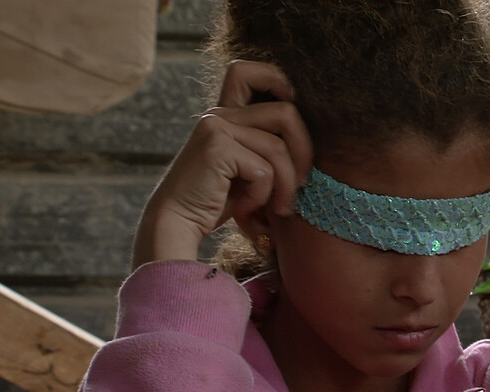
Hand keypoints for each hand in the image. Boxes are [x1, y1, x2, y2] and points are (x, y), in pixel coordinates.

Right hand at [132, 61, 312, 268]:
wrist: (176, 224)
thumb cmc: (216, 202)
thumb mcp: (246, 169)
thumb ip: (268, 148)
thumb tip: (313, 144)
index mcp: (224, 114)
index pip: (245, 70)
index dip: (277, 80)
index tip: (293, 108)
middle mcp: (218, 114)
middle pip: (286, 113)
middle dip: (304, 152)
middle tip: (301, 185)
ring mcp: (217, 127)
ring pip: (279, 148)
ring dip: (287, 185)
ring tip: (279, 208)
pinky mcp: (217, 148)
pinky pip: (264, 170)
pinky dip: (263, 194)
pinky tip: (247, 207)